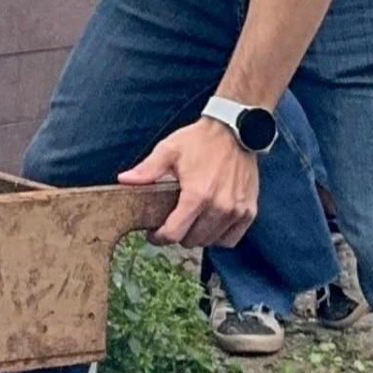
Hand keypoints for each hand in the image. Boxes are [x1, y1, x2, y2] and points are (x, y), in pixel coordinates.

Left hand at [118, 119, 257, 247]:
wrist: (235, 131)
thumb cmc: (200, 140)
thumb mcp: (168, 150)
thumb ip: (147, 170)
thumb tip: (123, 180)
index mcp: (197, 195)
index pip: (174, 234)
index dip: (159, 237)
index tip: (154, 233)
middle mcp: (220, 207)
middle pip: (192, 240)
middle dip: (178, 234)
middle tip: (171, 222)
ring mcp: (237, 211)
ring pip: (211, 241)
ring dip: (198, 236)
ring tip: (189, 221)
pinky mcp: (249, 210)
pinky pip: (232, 238)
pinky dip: (219, 236)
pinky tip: (209, 224)